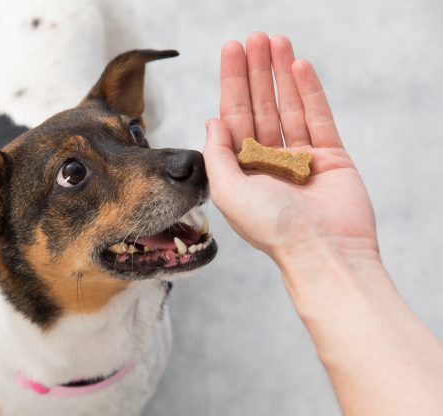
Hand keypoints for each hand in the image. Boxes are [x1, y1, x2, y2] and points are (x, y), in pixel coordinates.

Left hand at [203, 33, 377, 267]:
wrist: (323, 250)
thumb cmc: (272, 227)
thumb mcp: (228, 191)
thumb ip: (218, 154)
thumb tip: (212, 120)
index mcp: (241, 171)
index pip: (233, 118)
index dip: (231, 84)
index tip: (230, 51)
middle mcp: (268, 162)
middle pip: (259, 106)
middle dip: (255, 71)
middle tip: (253, 37)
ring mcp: (300, 158)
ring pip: (287, 106)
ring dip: (280, 73)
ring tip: (275, 40)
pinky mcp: (330, 157)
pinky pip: (318, 117)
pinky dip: (309, 91)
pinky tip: (298, 65)